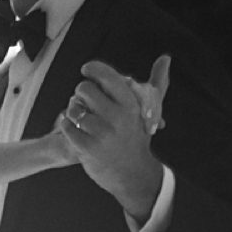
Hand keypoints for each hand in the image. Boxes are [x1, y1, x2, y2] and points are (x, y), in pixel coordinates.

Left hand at [61, 58, 171, 219]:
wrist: (133, 175)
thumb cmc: (137, 137)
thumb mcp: (150, 109)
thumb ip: (157, 81)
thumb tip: (166, 57)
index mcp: (131, 104)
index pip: (106, 75)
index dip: (92, 69)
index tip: (87, 70)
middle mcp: (117, 118)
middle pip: (84, 88)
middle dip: (82, 92)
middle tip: (86, 100)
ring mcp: (101, 134)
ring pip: (72, 106)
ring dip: (73, 109)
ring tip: (82, 116)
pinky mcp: (86, 148)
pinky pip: (66, 124)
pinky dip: (67, 124)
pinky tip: (77, 129)